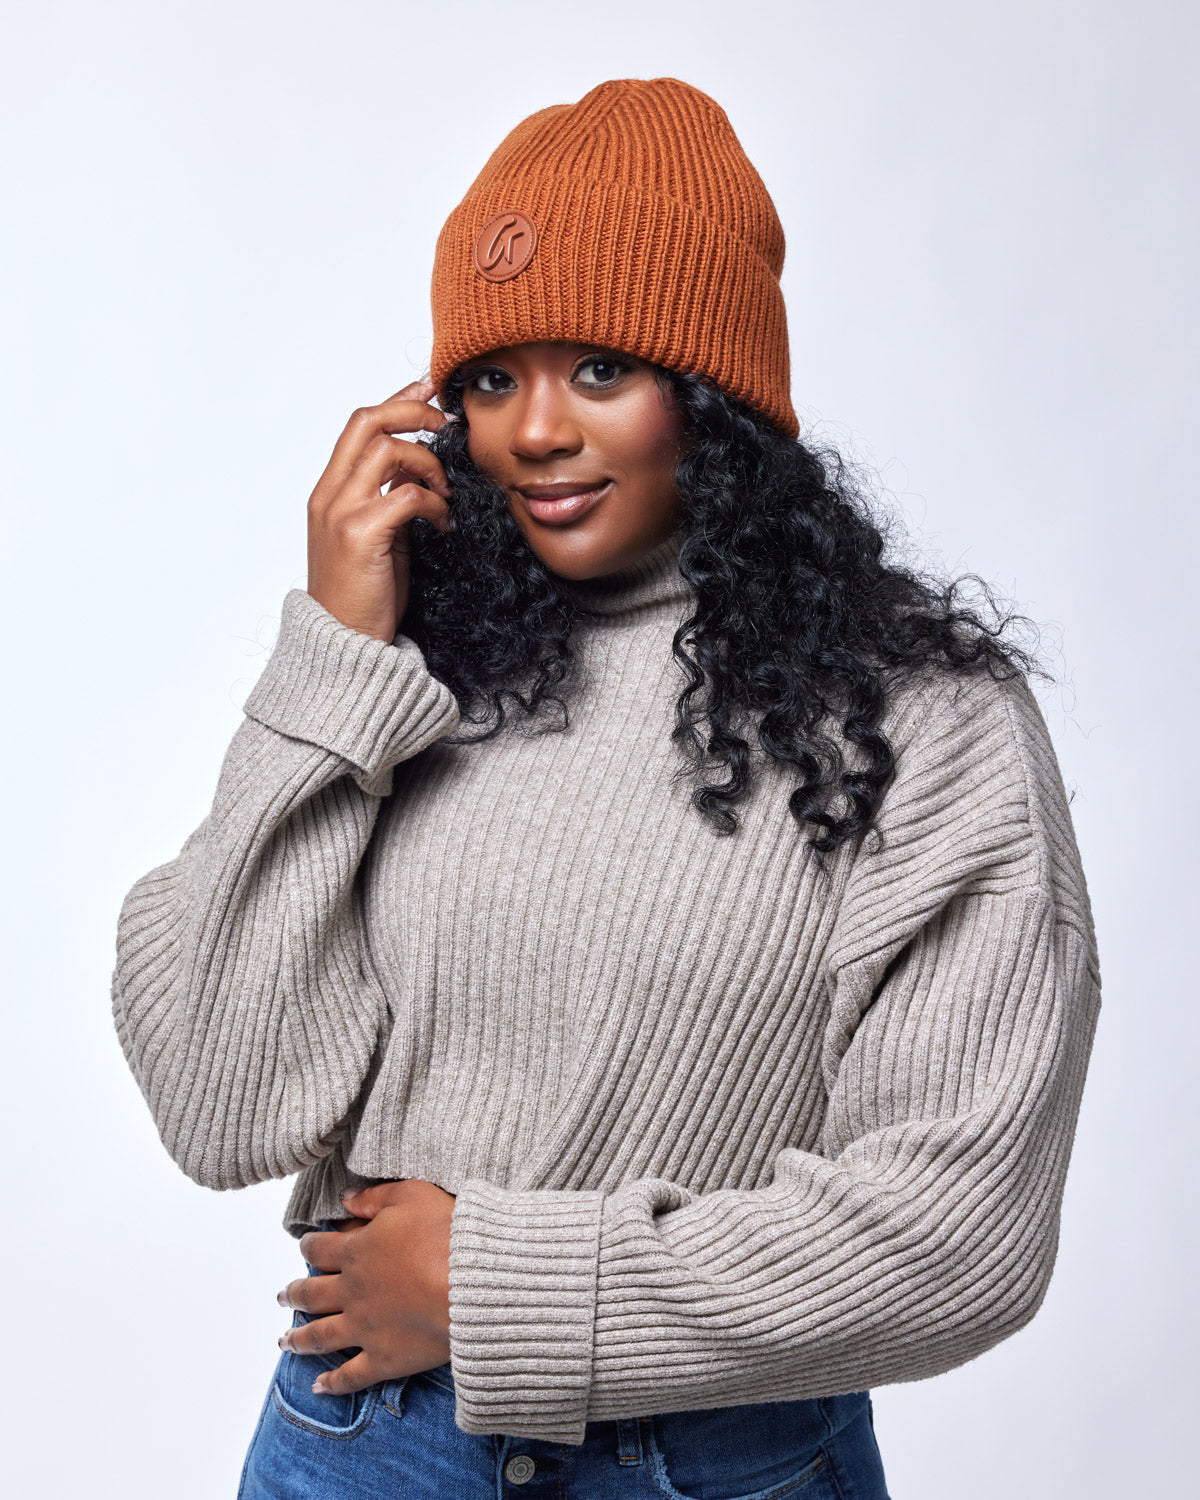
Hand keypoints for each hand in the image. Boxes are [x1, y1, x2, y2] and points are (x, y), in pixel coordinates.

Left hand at [278, 1178, 455, 1396]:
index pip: (320, 1249)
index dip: (309, 1246)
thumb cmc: (446, 1233)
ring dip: (299, 1339)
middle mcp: (352, 1291)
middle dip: (294, 1293)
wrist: (471, 1283)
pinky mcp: (384, 1358)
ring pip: (321, 1336)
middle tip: (283, 1296)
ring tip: (284, 1341)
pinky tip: (319, 1387)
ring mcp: (364, 1328)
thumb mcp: (412, 1195)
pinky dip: (332, 1383)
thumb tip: (345, 1199)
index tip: (304, 1248)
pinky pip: (351, 1376)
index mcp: (357, 1251)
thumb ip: (375, 1197)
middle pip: (312, 1294)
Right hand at [307, 379, 455, 641]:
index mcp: (328, 492)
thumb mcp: (376, 538)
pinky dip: (433, 503)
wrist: (345, 645)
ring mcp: (341, 513)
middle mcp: (329, 495)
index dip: (396, 400)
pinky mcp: (361, 535)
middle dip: (412, 410)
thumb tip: (417, 472)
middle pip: (368, 421)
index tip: (428, 388)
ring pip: (388, 450)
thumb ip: (388, 500)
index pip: (359, 425)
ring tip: (445, 492)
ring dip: (428, 463)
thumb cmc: (363, 597)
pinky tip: (443, 525)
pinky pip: (406, 495)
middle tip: (446, 423)